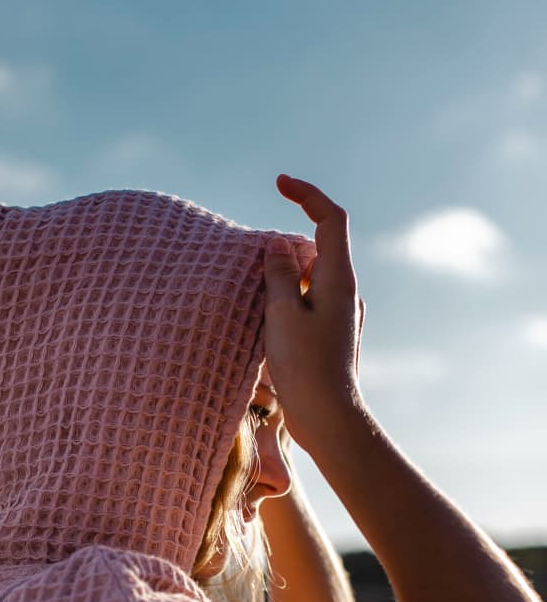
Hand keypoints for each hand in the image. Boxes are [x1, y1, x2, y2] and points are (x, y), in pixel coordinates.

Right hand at [263, 175, 365, 451]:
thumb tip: (277, 246)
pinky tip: (269, 319)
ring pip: (313, 277)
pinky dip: (289, 296)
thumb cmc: (305, 367)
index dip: (306, 193)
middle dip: (287, 243)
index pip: (330, 218)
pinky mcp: (333, 336)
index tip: (279, 183)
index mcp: (339, 279)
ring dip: (286, 274)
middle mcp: (346, 292)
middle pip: (320, 247)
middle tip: (255, 261)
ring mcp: (342, 315)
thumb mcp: (283, 314)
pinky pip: (309, 301)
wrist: (329, 419)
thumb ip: (279, 274)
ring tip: (258, 293)